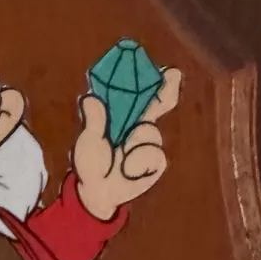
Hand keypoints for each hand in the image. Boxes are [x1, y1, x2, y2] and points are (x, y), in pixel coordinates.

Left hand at [74, 67, 181, 219]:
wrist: (98, 193)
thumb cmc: (91, 164)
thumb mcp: (88, 142)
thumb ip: (93, 121)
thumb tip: (89, 98)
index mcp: (122, 117)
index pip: (136, 94)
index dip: (148, 79)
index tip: (156, 66)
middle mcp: (138, 126)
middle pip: (157, 103)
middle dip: (166, 89)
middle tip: (172, 74)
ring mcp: (148, 142)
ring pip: (150, 132)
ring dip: (134, 142)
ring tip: (120, 156)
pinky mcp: (155, 160)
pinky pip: (153, 153)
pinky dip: (138, 162)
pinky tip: (128, 169)